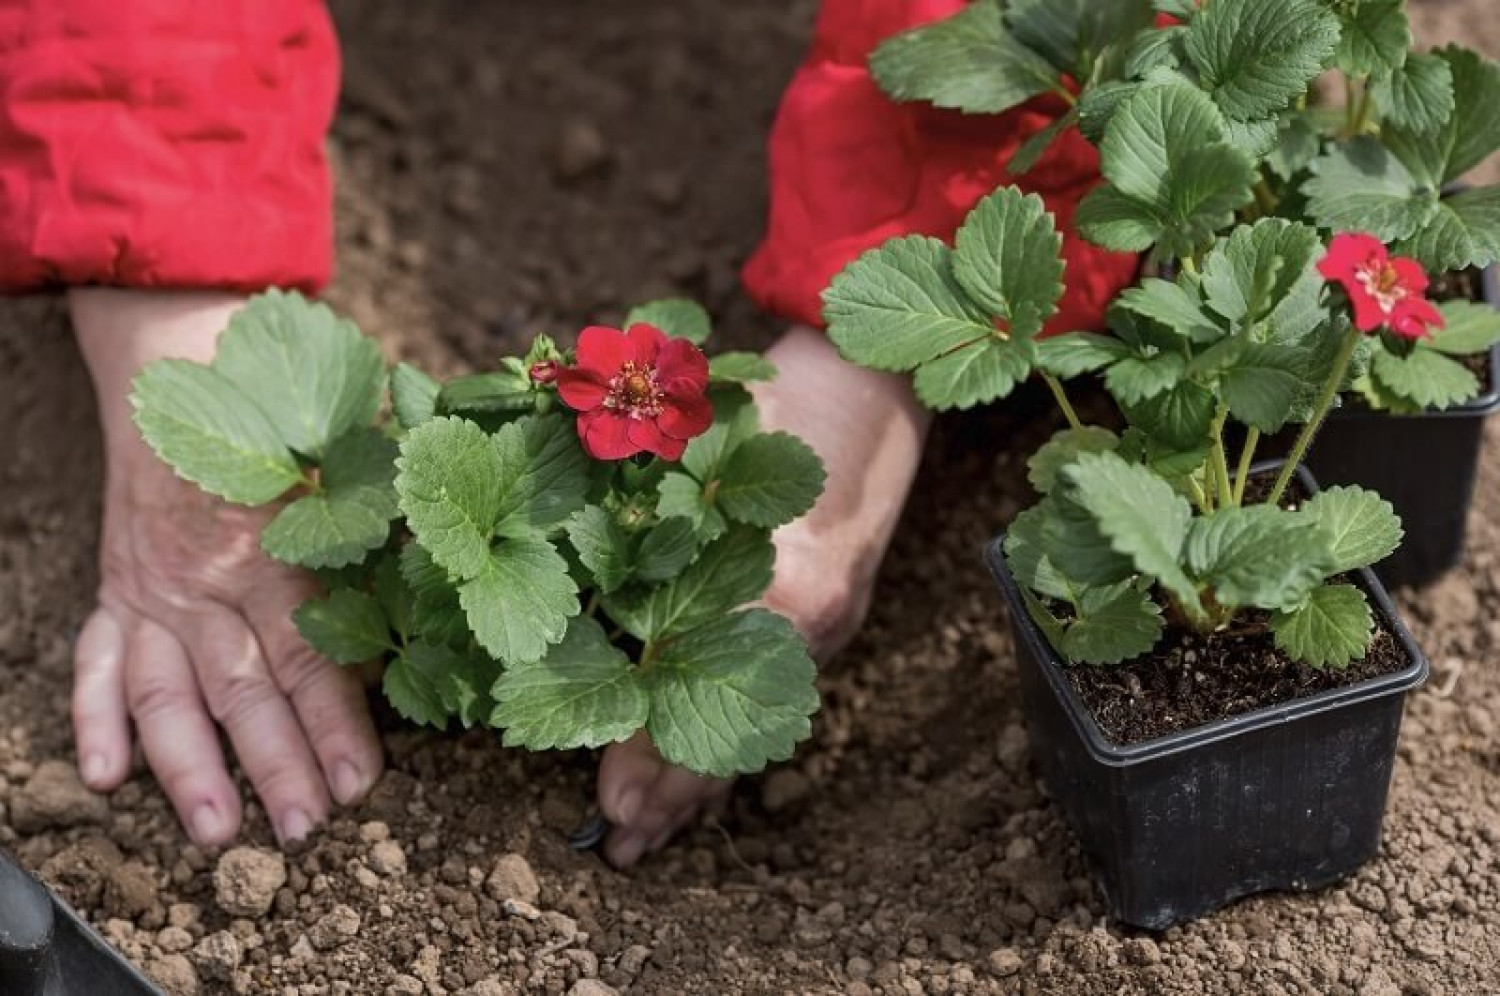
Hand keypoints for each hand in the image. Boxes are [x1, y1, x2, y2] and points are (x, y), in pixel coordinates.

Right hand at [69, 289, 383, 847]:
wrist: (188, 355)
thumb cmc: (291, 413)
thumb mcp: (354, 456)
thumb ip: (394, 520)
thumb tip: (464, 576)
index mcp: (282, 547)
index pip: (312, 652)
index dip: (337, 721)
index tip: (363, 782)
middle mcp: (213, 576)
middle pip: (244, 685)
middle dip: (274, 762)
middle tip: (304, 827)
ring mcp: (157, 588)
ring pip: (167, 689)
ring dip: (187, 764)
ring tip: (213, 830)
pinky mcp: (118, 589)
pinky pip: (95, 659)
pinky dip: (93, 716)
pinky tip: (103, 777)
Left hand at [597, 328, 930, 865]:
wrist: (881, 372)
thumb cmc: (789, 392)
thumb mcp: (710, 431)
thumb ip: (646, 495)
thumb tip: (551, 556)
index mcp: (785, 580)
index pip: (706, 698)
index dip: (657, 759)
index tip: (607, 806)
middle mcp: (812, 613)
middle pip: (736, 728)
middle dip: (674, 792)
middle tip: (617, 845)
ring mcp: (828, 616)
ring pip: (756, 720)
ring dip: (701, 781)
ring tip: (650, 834)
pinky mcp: (829, 608)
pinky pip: (773, 690)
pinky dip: (735, 740)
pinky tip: (701, 771)